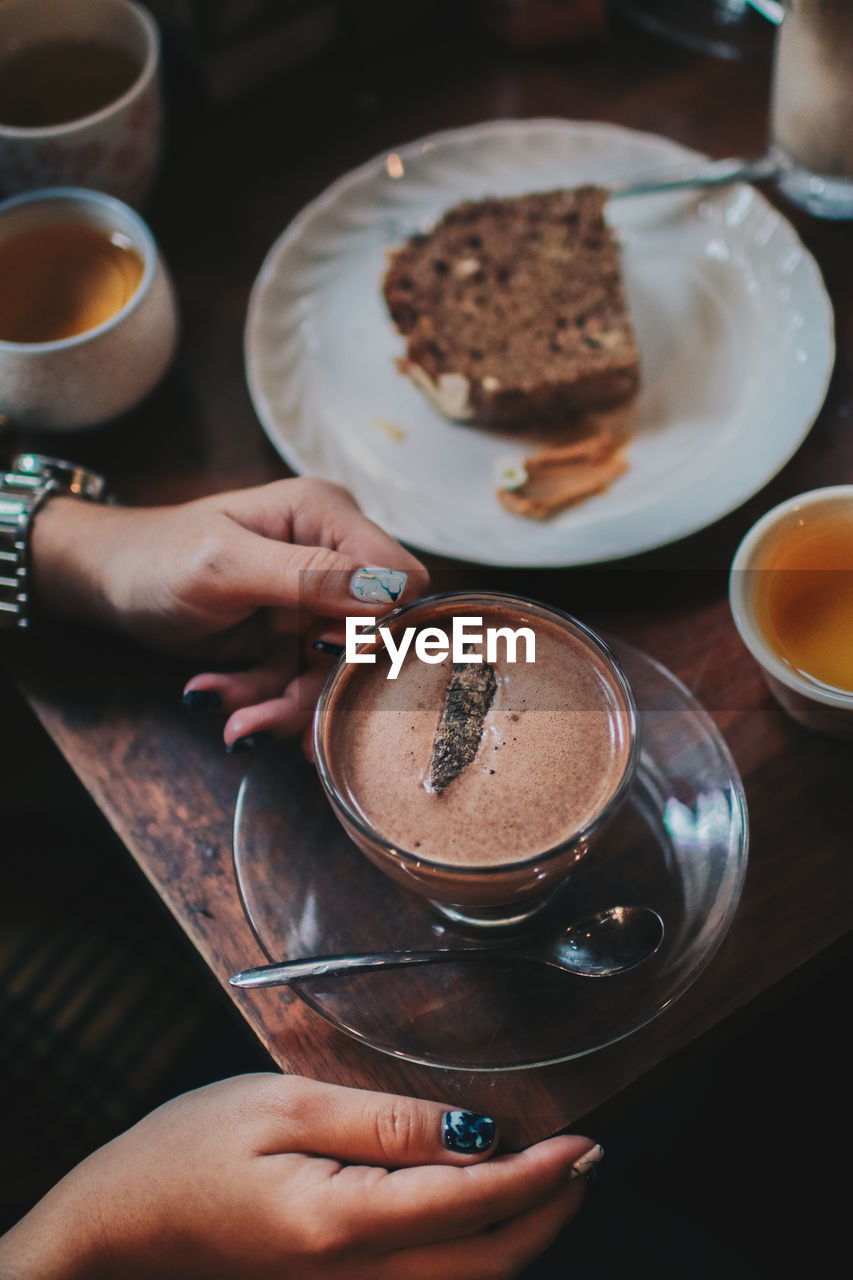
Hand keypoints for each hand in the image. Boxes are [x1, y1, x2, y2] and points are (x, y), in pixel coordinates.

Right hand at [0, 1074, 599, 1279]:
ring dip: (517, 1234)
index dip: (538, 1176)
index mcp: (341, 1223)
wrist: (115, 1230)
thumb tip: (473, 1129)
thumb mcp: (282, 1107)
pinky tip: (478, 1204)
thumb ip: (382, 1121)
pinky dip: (472, 1250)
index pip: (469, 1204)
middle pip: (484, 1263)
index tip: (584, 1143)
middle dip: (547, 1214)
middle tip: (585, 1158)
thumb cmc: (185, 1154)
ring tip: (548, 1175)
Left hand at [30, 478, 426, 747]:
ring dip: (284, 706)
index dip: (381, 626)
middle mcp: (330, 560)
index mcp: (326, 518)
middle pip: (369, 639)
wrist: (107, 584)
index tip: (328, 657)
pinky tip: (213, 697)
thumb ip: (307, 574)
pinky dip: (258, 702)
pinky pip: (294, 685)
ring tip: (237, 726)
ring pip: (332, 674)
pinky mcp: (288, 641)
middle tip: (274, 721)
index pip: (400, 577)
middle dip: (322, 685)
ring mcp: (311, 605)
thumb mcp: (224, 564)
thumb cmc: (157, 557)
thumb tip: (387, 593)